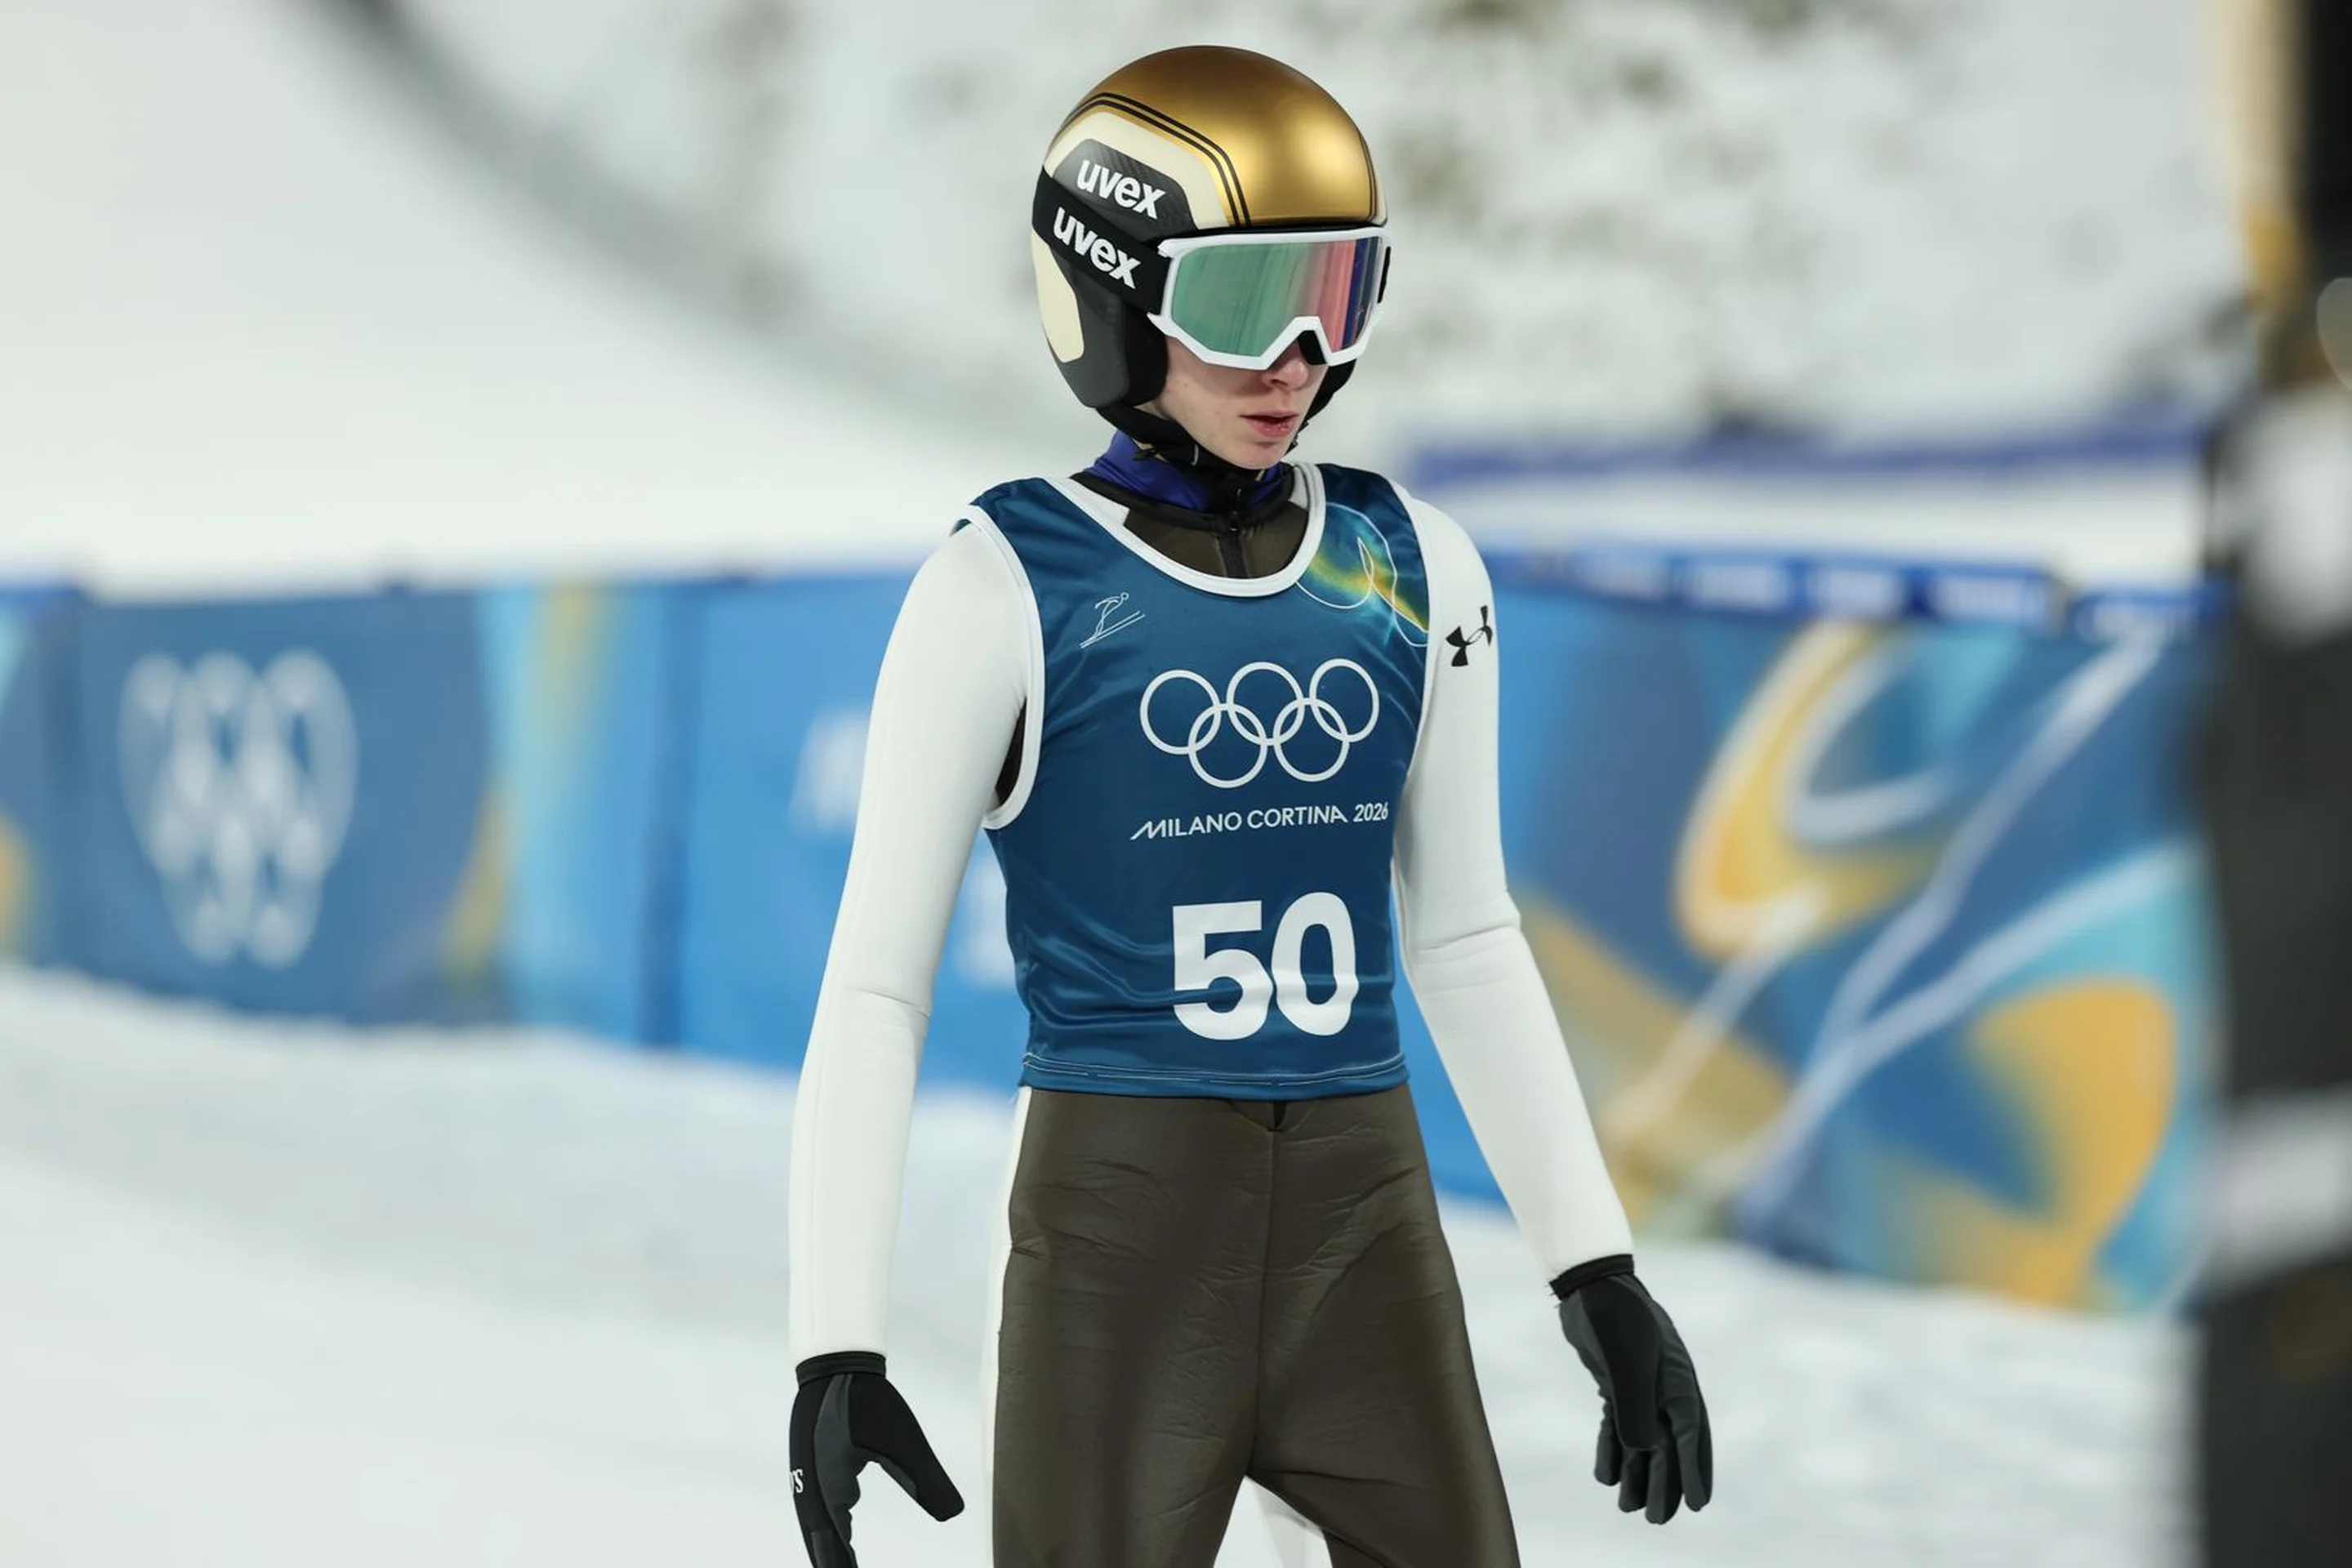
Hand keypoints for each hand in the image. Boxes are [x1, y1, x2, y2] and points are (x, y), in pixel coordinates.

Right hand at [790, 1352, 964, 1566]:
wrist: (836, 1362)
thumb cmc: (867, 1399)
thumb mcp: (904, 1441)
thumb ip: (926, 1480)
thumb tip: (954, 1514)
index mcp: (828, 1488)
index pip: (836, 1544)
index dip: (844, 1567)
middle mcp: (811, 1489)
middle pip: (821, 1542)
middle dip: (835, 1564)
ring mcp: (806, 1478)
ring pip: (816, 1527)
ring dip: (829, 1550)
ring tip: (843, 1566)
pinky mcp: (811, 1466)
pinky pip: (817, 1508)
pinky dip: (828, 1529)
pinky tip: (843, 1532)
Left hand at [1552, 1257, 1712, 1523]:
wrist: (1591, 1284)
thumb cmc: (1614, 1316)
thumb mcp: (1625, 1360)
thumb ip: (1634, 1406)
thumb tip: (1642, 1450)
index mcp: (1679, 1381)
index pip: (1691, 1436)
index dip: (1693, 1472)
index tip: (1698, 1505)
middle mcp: (1665, 1388)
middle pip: (1670, 1447)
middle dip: (1666, 1484)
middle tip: (1656, 1520)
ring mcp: (1642, 1386)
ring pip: (1645, 1441)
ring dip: (1639, 1473)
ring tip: (1629, 1508)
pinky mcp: (1617, 1383)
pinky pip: (1619, 1425)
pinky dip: (1614, 1450)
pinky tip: (1606, 1476)